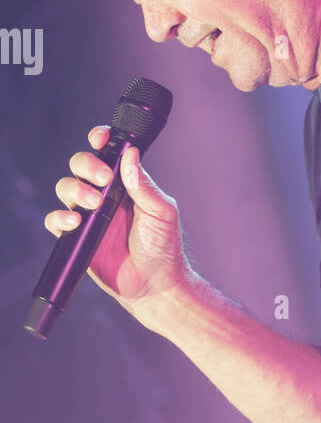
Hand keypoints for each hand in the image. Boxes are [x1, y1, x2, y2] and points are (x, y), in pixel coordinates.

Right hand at [44, 123, 192, 316]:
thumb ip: (144, 185)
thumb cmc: (163, 247)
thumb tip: (130, 155)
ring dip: (75, 189)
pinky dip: (60, 217)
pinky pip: (56, 221)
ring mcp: (89, 215)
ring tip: (94, 204)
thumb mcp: (162, 212)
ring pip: (65, 187)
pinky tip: (75, 222)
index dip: (100, 140)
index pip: (107, 153)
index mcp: (126, 184)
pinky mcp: (77, 237)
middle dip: (87, 165)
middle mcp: (104, 196)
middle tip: (104, 180)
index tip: (100, 138)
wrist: (154, 284)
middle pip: (80, 165)